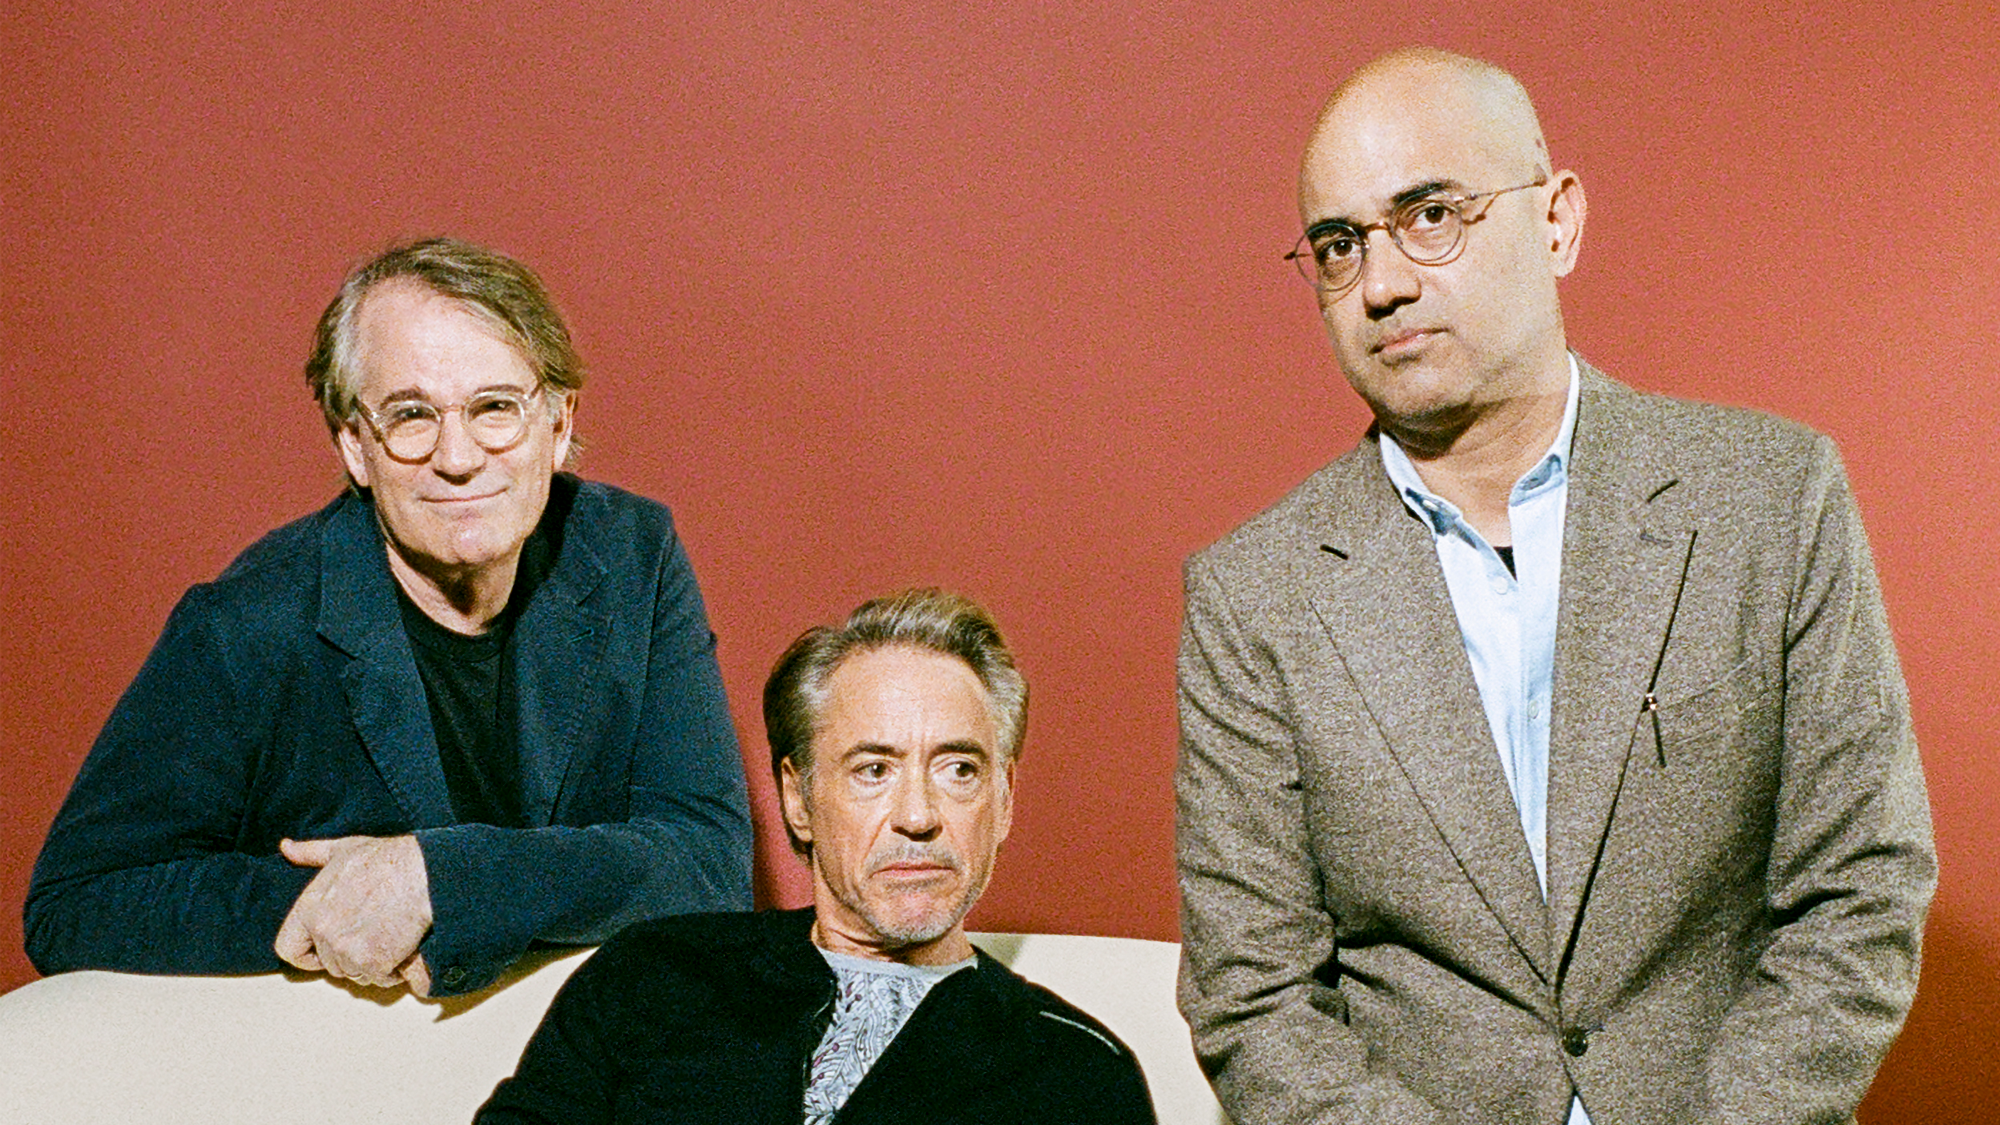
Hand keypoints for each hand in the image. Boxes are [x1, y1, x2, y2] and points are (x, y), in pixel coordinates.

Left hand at [274, 835, 433, 989]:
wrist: (423, 872)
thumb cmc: (387, 860)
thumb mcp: (344, 850)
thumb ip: (311, 853)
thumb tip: (286, 847)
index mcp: (310, 908)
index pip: (288, 949)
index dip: (307, 954)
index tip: (326, 950)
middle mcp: (323, 932)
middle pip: (330, 964)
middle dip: (350, 956)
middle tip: (374, 934)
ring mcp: (347, 950)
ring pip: (356, 973)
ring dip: (373, 964)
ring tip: (390, 937)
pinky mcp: (374, 962)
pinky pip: (380, 978)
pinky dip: (393, 969)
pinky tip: (403, 946)